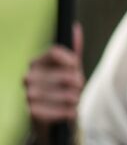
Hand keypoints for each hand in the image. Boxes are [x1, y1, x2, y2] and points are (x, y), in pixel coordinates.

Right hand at [24, 24, 83, 144]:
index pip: (55, 51)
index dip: (72, 61)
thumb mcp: (70, 69)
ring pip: (68, 94)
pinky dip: (71, 112)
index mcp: (36, 62)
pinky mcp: (33, 112)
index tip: (76, 67)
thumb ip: (74, 50)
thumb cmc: (62, 89)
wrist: (50, 118)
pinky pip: (64, 110)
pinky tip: (69, 112)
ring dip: (76, 99)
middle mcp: (28, 77)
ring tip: (72, 101)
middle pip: (67, 75)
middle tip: (76, 89)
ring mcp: (29, 95)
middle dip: (79, 84)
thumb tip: (75, 27)